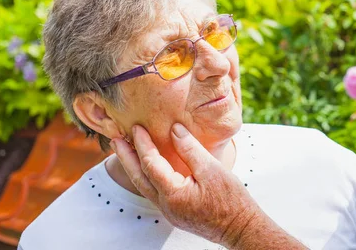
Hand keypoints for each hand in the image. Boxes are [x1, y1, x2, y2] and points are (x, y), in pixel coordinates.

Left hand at [111, 123, 262, 246]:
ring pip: (144, 186)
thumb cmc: (230, 199)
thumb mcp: (212, 169)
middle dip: (126, 157)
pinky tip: (149, 167)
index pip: (151, 164)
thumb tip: (174, 129)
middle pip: (139, 177)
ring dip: (133, 167)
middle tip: (114, 139)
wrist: (241, 227)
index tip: (136, 127)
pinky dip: (147, 175)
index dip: (142, 144)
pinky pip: (155, 191)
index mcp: (173, 194)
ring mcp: (169, 211)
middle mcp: (166, 205)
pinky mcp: (176, 212)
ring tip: (125, 150)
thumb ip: (190, 149)